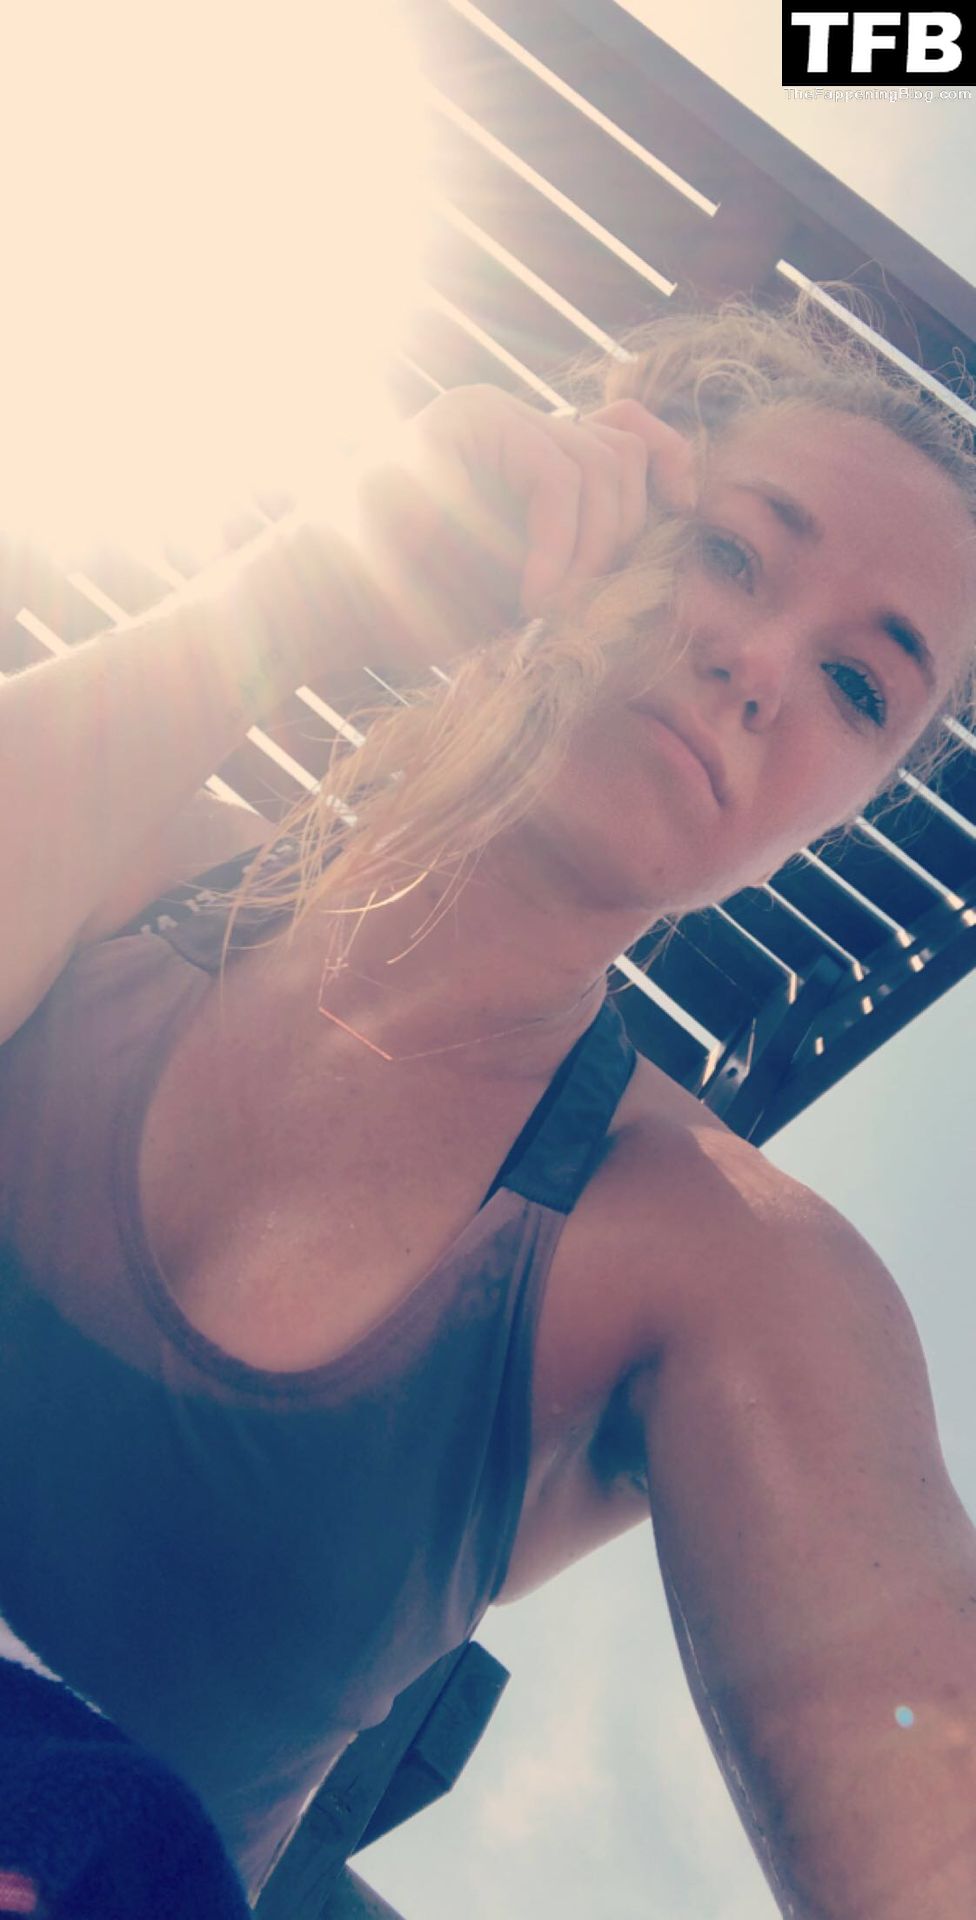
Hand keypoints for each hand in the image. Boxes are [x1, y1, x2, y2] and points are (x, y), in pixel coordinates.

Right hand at [348, 385, 696, 659]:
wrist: (324, 603)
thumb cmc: (416, 607)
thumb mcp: (527, 586)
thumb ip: (585, 551)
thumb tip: (668, 530)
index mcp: (530, 454)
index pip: (628, 433)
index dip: (670, 462)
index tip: (685, 510)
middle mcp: (516, 422)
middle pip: (625, 457)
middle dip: (622, 538)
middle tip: (576, 602)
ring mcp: (492, 412)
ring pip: (602, 466)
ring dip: (591, 551)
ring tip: (545, 606)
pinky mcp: (469, 419)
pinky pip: (558, 477)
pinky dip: (561, 546)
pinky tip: (532, 596)